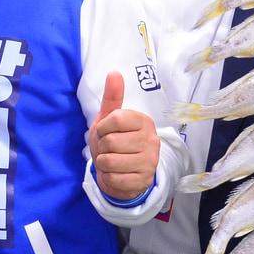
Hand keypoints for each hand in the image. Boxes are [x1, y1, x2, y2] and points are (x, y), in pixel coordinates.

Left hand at [88, 72, 158, 201]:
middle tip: (110, 149)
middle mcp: (151, 140)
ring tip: (112, 162)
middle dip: (102, 147)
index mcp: (144, 121)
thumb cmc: (114, 142)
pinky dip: (108, 178)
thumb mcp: (108, 120)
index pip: (115, 118)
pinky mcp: (144, 180)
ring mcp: (150, 162)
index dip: (103, 127)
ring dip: (104, 163)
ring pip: (110, 161)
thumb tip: (114, 72)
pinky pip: (113, 178)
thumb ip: (112, 98)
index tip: (106, 132)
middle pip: (110, 141)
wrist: (121, 173)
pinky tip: (117, 174)